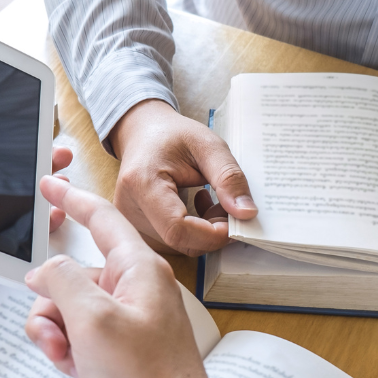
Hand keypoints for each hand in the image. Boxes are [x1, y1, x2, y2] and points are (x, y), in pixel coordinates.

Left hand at [0, 52, 73, 355]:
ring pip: (19, 198)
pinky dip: (41, 227)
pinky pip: (20, 238)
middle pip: (4, 166)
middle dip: (34, 151)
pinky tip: (54, 213)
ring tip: (61, 171)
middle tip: (53, 140)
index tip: (24, 106)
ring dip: (45, 183)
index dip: (1, 122)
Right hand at [25, 176, 273, 377]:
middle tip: (52, 332)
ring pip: (74, 308)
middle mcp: (138, 288)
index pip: (102, 219)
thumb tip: (44, 271)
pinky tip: (75, 370)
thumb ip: (62, 282)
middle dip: (51, 302)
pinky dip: (71, 349)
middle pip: (76, 274)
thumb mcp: (91, 320)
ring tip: (67, 357)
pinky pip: (85, 335)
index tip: (50, 184)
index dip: (73, 200)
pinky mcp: (127, 347)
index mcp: (139, 268)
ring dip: (57, 331)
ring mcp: (133, 319)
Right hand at [109, 100, 256, 256]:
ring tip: (210, 198)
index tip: (236, 219)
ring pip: (179, 245)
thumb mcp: (207, 145)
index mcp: (142, 183)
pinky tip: (198, 205)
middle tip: (226, 204)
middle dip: (212, 231)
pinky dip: (194, 231)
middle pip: (179, 241)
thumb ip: (229, 177)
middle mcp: (130, 208)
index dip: (211, 233)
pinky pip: (173, 242)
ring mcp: (131, 222)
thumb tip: (247, 214)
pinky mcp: (138, 228)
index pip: (177, 228)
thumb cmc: (172, 135)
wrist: (143, 132)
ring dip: (205, 231)